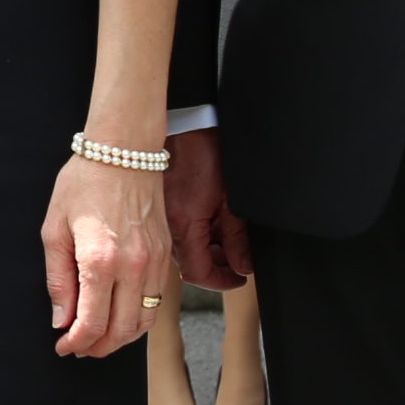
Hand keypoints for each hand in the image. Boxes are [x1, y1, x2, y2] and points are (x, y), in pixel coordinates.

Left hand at [42, 155, 165, 358]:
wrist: (124, 151)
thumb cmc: (85, 182)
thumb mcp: (55, 229)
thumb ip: (58, 279)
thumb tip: (61, 319)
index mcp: (100, 260)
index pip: (92, 323)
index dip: (76, 343)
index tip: (64, 347)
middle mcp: (133, 267)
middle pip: (121, 331)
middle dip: (98, 348)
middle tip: (79, 348)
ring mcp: (154, 263)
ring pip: (144, 321)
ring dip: (121, 338)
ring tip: (99, 337)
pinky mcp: (166, 257)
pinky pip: (156, 302)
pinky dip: (139, 318)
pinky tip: (120, 315)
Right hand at [164, 126, 254, 290]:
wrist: (187, 122)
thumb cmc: (207, 151)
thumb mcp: (233, 199)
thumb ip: (238, 238)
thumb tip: (243, 265)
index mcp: (183, 225)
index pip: (198, 273)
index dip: (222, 281)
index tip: (239, 277)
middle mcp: (165, 225)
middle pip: (190, 263)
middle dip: (216, 265)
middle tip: (238, 258)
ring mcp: (161, 216)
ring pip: (185, 249)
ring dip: (207, 250)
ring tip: (227, 236)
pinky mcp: (162, 206)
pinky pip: (179, 232)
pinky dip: (197, 234)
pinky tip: (212, 222)